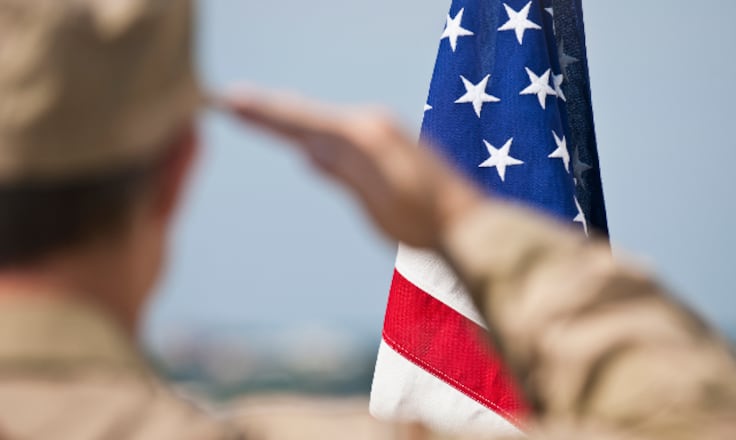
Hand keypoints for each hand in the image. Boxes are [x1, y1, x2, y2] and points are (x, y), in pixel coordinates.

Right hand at [221, 88, 482, 248]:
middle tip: (230, 99)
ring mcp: (379, 133)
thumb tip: (308, 152)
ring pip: (321, 122)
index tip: (231, 103)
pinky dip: (311, 130)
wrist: (466, 222)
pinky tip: (300, 135)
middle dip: (269, 110)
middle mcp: (371, 126)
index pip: (304, 122)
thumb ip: (345, 175)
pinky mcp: (384, 145)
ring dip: (287, 117)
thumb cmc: (424, 221)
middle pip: (308, 116)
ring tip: (250, 108)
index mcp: (366, 138)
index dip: (266, 115)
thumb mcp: (381, 204)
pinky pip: (337, 133)